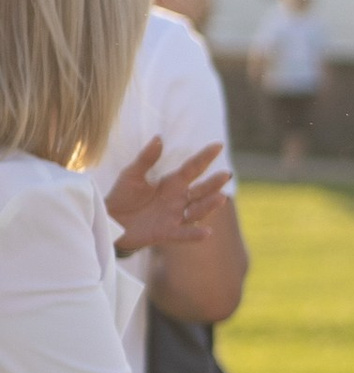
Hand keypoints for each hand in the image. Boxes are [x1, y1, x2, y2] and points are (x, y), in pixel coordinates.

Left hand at [105, 137, 228, 253]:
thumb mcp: (131, 174)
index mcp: (172, 183)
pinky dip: (195, 234)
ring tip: (220, 198)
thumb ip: (146, 158)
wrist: (109, 220)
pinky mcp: (166, 233)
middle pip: (200, 190)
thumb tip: (158, 138)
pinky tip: (207, 232)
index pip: (192, 168)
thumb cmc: (122, 195)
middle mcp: (178, 199)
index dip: (205, 157)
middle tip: (226, 174)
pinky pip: (183, 234)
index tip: (218, 145)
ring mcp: (174, 216)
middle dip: (214, 183)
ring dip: (209, 206)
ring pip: (197, 211)